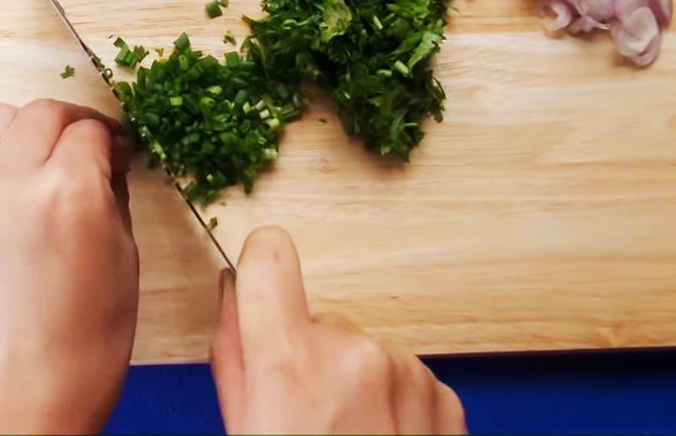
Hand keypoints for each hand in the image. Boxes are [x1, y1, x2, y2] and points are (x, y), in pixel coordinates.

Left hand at [0, 100, 138, 434]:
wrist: (24, 394)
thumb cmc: (90, 334)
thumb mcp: (124, 252)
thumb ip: (114, 191)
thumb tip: (109, 159)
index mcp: (69, 191)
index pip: (92, 129)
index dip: (116, 137)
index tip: (127, 152)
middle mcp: (13, 182)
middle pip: (43, 112)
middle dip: (76, 121)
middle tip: (98, 146)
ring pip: (0, 120)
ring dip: (34, 128)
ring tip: (56, 157)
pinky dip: (4, 153)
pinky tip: (25, 183)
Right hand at [211, 227, 465, 434]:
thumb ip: (234, 360)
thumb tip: (232, 294)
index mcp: (292, 365)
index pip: (270, 257)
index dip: (260, 266)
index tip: (259, 277)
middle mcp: (356, 353)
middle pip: (316, 319)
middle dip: (307, 356)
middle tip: (307, 421)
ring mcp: (407, 372)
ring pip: (359, 347)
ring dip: (351, 381)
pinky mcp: (442, 394)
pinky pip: (399, 373)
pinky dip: (388, 400)